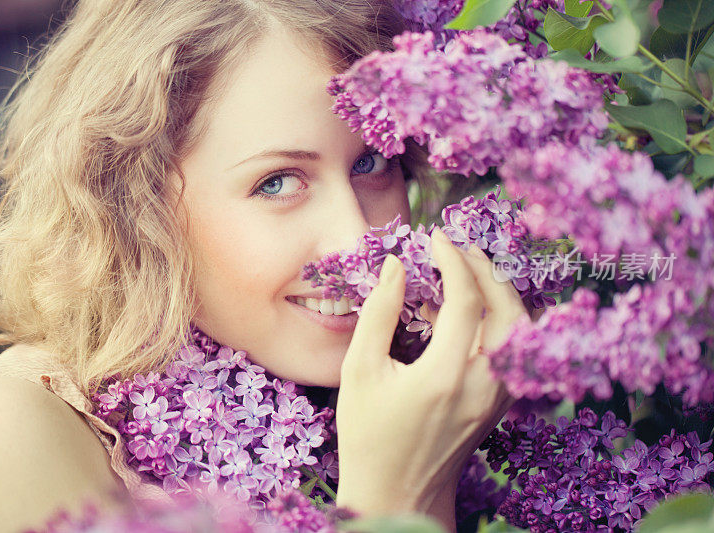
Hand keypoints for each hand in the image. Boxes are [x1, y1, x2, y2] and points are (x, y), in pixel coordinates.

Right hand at [335, 231, 527, 530]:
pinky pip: (514, 348)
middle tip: (457, 247)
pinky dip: (499, 318)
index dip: (453, 260)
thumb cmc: (369, 434)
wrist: (399, 492)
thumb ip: (379, 313)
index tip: (435, 237)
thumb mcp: (359, 371)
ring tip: (466, 271)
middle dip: (485, 268)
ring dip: (498, 292)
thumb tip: (395, 266)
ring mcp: (498, 396)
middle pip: (508, 308)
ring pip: (520, 328)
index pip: (466, 299)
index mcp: (445, 376)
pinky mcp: (501, 403)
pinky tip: (468, 311)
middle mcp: (483, 385)